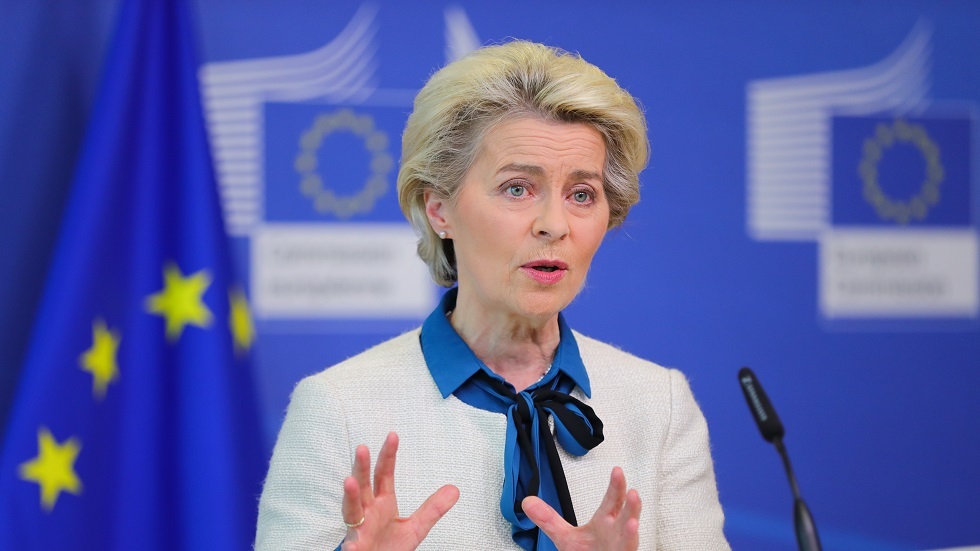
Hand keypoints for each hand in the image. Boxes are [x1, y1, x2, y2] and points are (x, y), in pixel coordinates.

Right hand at [341, 432, 458, 550]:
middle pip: (363, 486)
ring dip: (349, 496)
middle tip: (362, 448)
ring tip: (349, 481)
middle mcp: (367, 512)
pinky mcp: (356, 549)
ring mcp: (359, 529)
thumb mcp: (416, 527)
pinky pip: (351, 546)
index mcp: (382, 503)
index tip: (393, 436)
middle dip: (362, 468)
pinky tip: (351, 543)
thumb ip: (432, 509)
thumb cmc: (389, 547)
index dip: (388, 456)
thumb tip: (455, 489)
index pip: (384, 475)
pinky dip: (350, 545)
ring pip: (351, 509)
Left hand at [522, 467, 640, 550]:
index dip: (615, 486)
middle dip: (629, 504)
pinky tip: (631, 533)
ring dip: (632, 526)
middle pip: (625, 515)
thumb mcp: (565, 536)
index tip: (617, 471)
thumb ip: (548, 519)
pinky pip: (627, 550)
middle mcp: (615, 533)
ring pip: (630, 536)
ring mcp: (620, 546)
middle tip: (631, 491)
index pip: (612, 500)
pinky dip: (629, 542)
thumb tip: (528, 502)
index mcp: (604, 522)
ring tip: (633, 518)